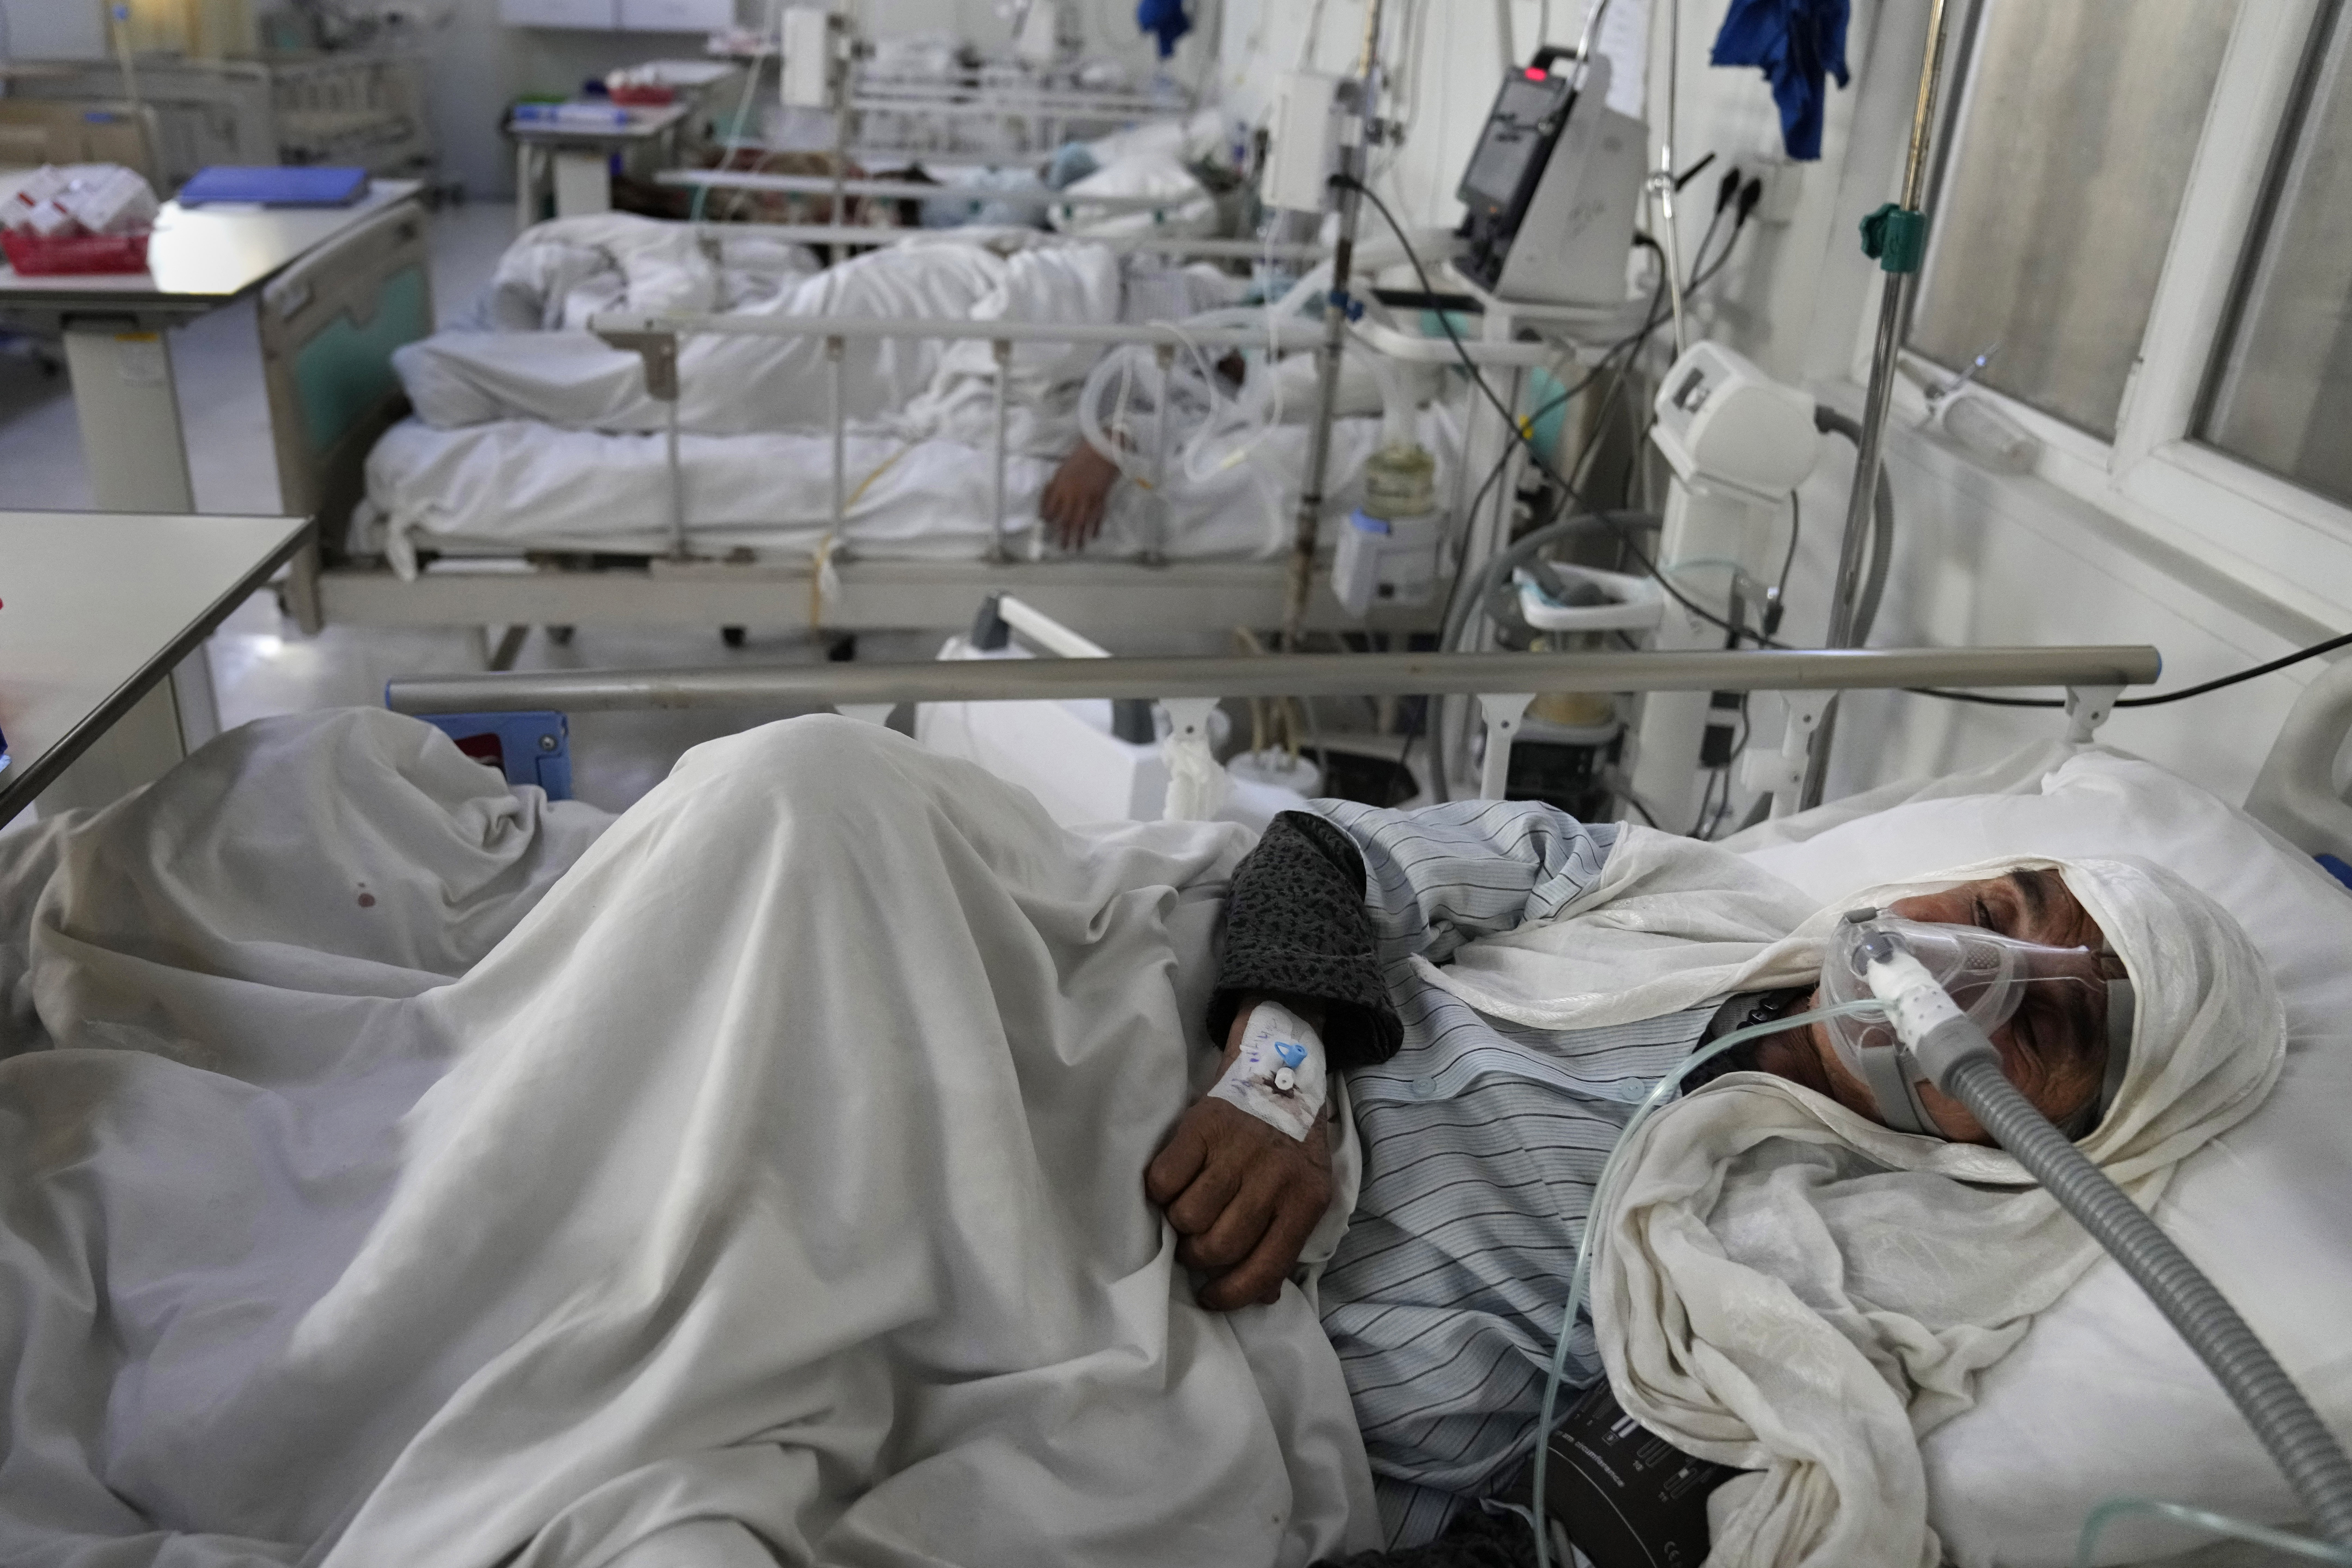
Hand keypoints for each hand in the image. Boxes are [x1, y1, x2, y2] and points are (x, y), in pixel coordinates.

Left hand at [1038, 441, 1121, 550]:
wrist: (1105, 448)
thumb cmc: (1081, 455)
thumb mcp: (1062, 468)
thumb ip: (1056, 486)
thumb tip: (1049, 499)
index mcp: (1061, 486)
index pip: (1050, 509)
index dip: (1047, 518)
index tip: (1046, 524)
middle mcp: (1073, 495)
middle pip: (1066, 520)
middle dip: (1063, 535)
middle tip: (1061, 547)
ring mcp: (1089, 498)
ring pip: (1082, 523)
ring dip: (1079, 537)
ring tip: (1077, 548)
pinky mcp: (1102, 498)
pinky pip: (1098, 517)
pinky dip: (1096, 528)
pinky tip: (1093, 537)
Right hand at [1145, 1001, 1335, 1310]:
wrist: (1278, 1074)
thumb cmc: (1289, 1146)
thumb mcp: (1306, 1194)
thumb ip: (1286, 1244)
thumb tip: (1259, 1296)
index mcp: (1306, 1200)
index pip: (1265, 1267)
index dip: (1232, 1293)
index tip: (1211, 1296)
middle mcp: (1273, 1177)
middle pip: (1219, 1245)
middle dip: (1199, 1256)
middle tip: (1197, 1244)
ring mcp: (1236, 1150)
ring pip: (1187, 1216)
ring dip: (1181, 1223)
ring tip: (1189, 1209)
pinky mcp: (1202, 1126)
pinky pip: (1163, 1179)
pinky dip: (1162, 1190)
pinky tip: (1175, 1182)